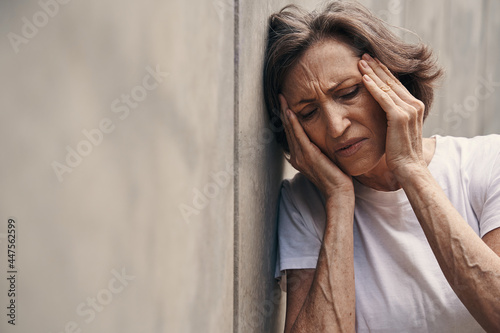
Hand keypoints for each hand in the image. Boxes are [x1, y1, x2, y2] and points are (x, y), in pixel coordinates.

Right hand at [279, 94, 353, 198]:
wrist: (338, 192)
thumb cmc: (337, 178)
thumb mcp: (326, 160)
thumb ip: (320, 151)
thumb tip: (321, 141)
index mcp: (299, 157)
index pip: (292, 133)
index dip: (288, 118)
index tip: (286, 104)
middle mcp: (296, 157)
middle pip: (288, 129)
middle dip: (284, 112)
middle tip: (281, 95)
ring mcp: (300, 157)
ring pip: (291, 130)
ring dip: (286, 113)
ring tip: (283, 99)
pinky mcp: (308, 155)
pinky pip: (298, 135)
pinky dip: (293, 123)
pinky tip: (290, 112)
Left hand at [358, 54, 426, 177]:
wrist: (408, 168)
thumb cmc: (400, 153)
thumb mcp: (397, 131)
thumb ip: (393, 118)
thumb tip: (383, 113)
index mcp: (414, 106)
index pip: (395, 84)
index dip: (382, 72)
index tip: (370, 62)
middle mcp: (413, 104)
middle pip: (391, 80)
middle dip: (376, 67)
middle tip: (363, 55)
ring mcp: (408, 110)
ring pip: (386, 86)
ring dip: (372, 72)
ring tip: (360, 62)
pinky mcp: (399, 117)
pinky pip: (383, 97)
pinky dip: (372, 87)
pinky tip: (363, 78)